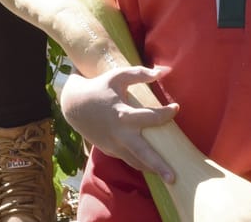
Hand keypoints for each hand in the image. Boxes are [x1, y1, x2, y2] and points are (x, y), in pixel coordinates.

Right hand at [59, 66, 177, 181]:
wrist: (74, 105)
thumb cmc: (100, 88)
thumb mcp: (118, 76)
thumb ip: (140, 74)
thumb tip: (162, 71)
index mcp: (123, 115)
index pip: (151, 118)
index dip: (166, 114)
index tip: (176, 108)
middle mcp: (119, 134)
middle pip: (142, 153)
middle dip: (158, 166)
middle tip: (173, 178)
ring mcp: (114, 145)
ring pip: (135, 162)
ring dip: (151, 169)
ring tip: (169, 178)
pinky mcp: (110, 150)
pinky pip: (128, 159)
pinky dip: (140, 163)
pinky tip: (153, 167)